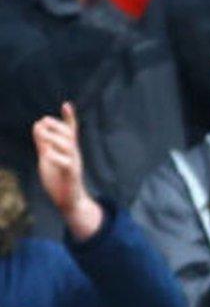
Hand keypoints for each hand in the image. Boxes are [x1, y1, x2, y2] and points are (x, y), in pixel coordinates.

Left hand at [32, 102, 101, 239]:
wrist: (70, 201)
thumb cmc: (59, 180)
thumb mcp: (48, 158)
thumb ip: (43, 143)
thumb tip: (38, 125)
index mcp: (68, 149)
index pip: (70, 131)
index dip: (69, 118)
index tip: (66, 105)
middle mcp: (73, 154)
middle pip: (68, 135)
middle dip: (55, 126)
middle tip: (42, 122)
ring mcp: (74, 163)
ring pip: (68, 145)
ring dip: (53, 138)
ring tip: (41, 135)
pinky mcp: (71, 175)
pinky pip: (66, 163)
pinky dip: (55, 156)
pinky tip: (46, 154)